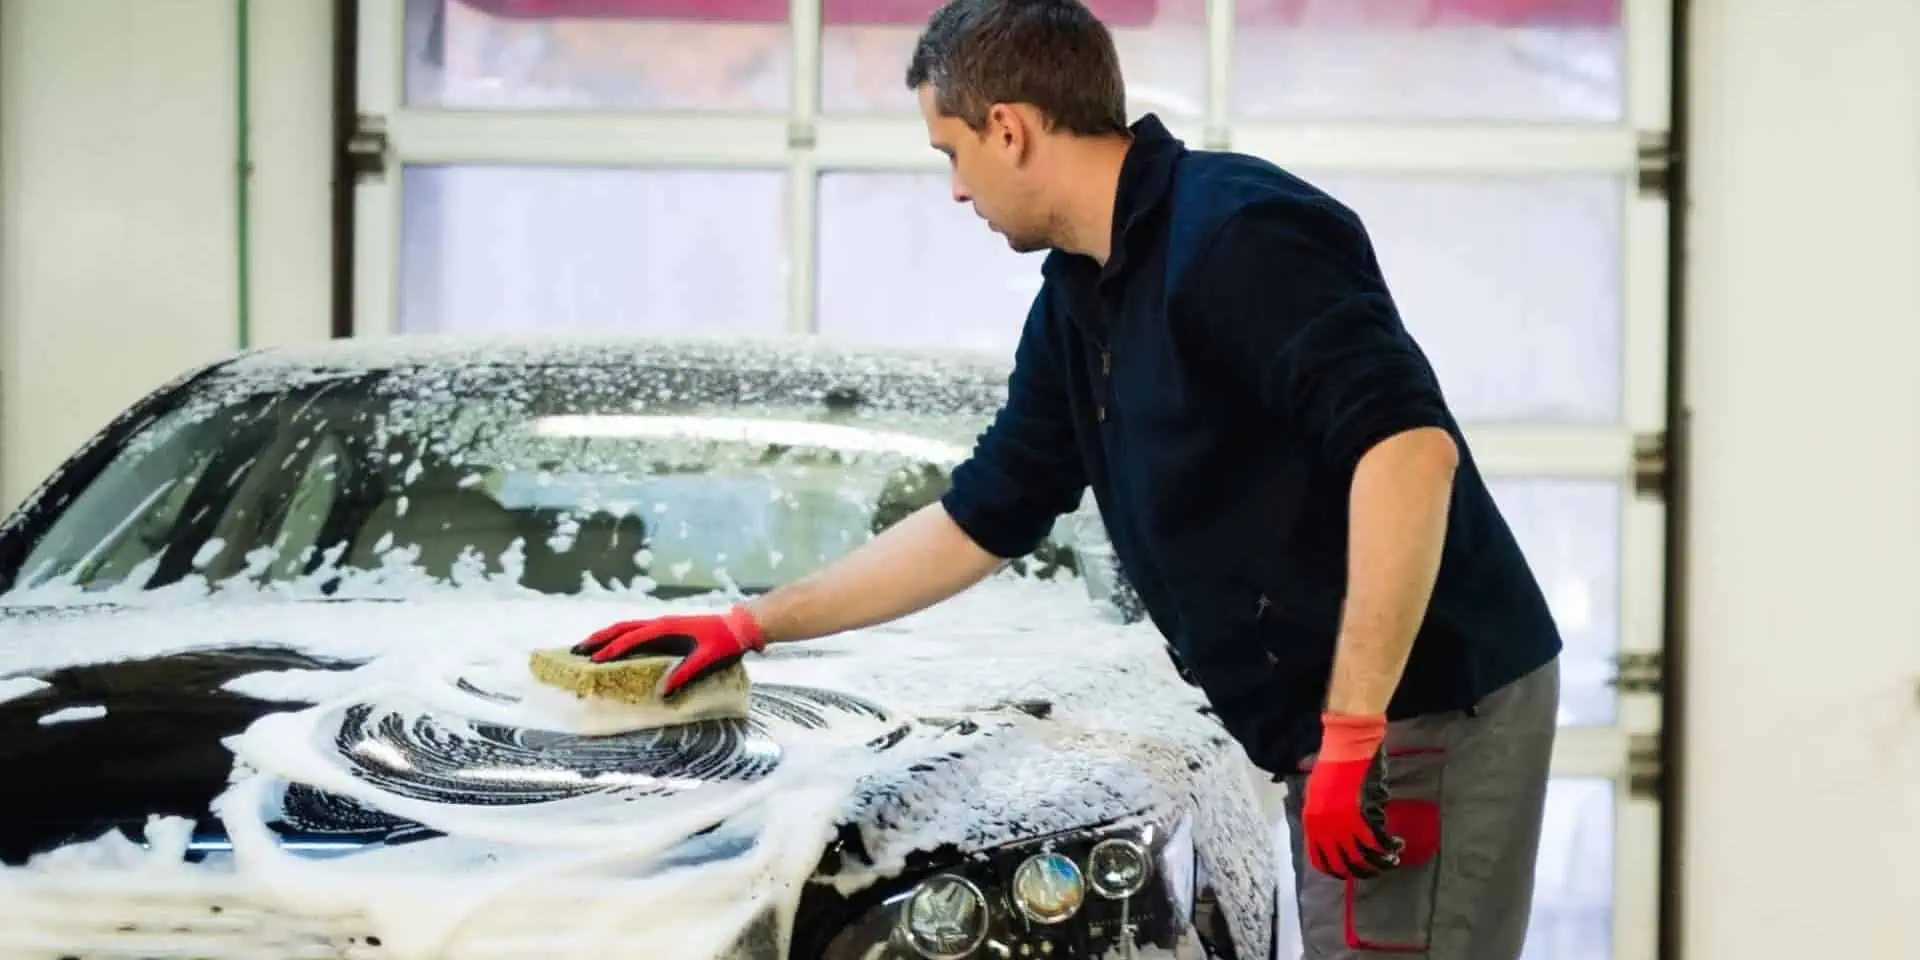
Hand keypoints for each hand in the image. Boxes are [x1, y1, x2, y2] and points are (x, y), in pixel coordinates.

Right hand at [570, 605, 765, 698]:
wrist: (738, 627)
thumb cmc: (724, 643)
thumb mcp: (707, 660)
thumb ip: (684, 674)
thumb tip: (661, 693)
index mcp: (666, 628)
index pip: (632, 638)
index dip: (612, 649)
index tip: (594, 661)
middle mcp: (660, 623)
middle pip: (621, 628)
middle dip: (598, 639)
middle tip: (576, 651)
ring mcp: (661, 625)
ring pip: (626, 628)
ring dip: (605, 637)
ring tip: (586, 648)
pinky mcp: (665, 629)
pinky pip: (636, 632)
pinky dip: (619, 638)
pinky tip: (613, 648)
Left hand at [1301, 712, 1403, 878]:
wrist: (1347, 746)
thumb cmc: (1333, 764)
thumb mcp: (1318, 793)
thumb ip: (1322, 816)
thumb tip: (1330, 834)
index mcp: (1312, 822)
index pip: (1319, 859)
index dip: (1334, 870)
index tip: (1347, 873)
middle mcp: (1326, 828)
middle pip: (1343, 863)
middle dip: (1361, 872)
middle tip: (1373, 872)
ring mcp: (1344, 824)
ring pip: (1363, 858)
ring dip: (1379, 864)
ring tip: (1391, 862)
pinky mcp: (1364, 816)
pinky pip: (1379, 841)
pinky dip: (1390, 847)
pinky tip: (1397, 845)